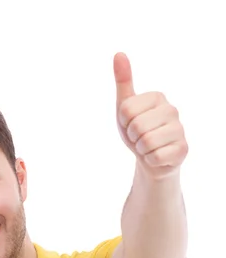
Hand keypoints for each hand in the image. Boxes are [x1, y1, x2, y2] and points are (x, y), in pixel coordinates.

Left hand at [114, 52, 187, 177]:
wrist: (150, 157)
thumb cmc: (137, 130)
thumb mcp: (125, 106)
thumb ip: (123, 81)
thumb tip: (118, 54)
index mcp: (157, 96)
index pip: (126, 110)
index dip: (123, 122)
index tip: (131, 123)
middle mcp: (172, 109)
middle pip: (136, 126)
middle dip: (132, 136)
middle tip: (139, 137)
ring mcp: (180, 129)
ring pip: (146, 142)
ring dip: (141, 149)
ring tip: (147, 146)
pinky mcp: (182, 149)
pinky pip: (155, 157)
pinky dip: (150, 160)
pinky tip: (156, 155)